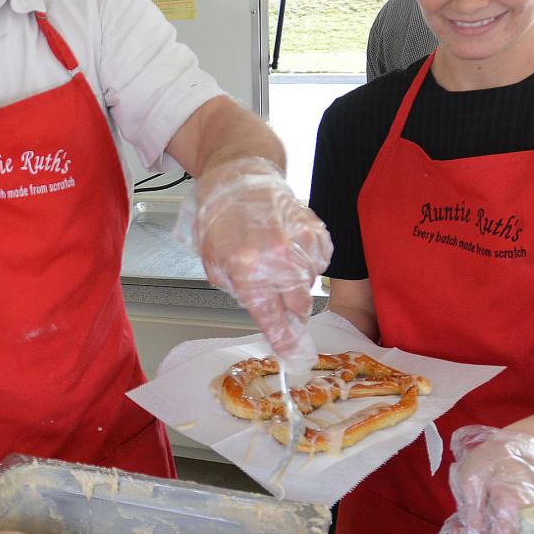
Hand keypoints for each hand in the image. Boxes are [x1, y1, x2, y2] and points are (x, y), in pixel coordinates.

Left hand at [180, 156, 332, 369]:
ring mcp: (301, 244)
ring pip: (310, 284)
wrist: (240, 175)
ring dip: (295, 281)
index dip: (285, 341)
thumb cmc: (220, 216)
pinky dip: (307, 261)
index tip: (295, 357)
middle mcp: (278, 260)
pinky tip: (288, 246)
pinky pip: (319, 262)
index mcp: (248, 270)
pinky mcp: (316, 231)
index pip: (273, 318)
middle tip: (278, 296)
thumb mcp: (213, 260)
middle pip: (299, 306)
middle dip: (289, 308)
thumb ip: (238, 289)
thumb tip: (262, 310)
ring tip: (275, 258)